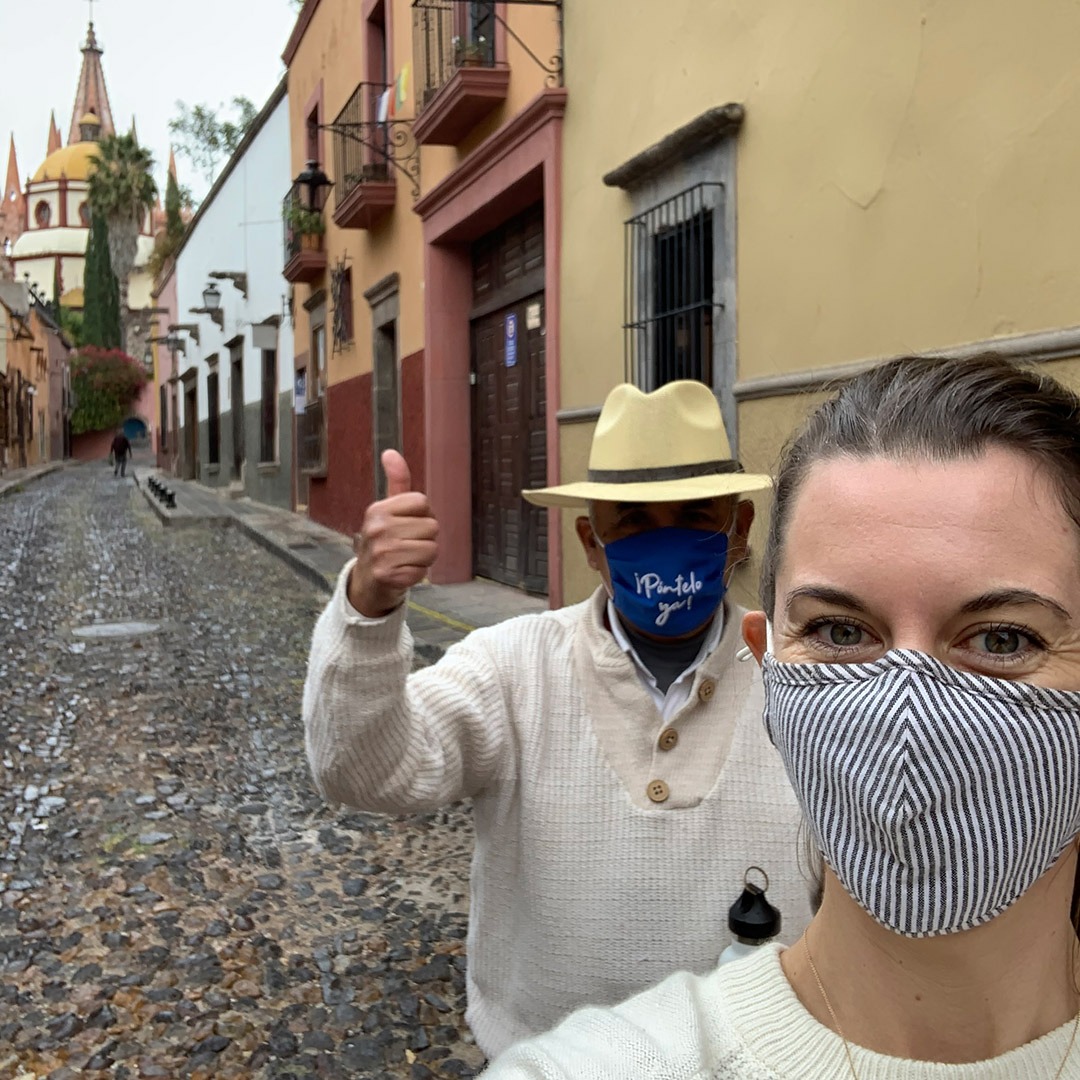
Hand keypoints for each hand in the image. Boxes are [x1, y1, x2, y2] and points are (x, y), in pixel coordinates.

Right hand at [347, 450, 438, 617]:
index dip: (423, 514)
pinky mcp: (388, 576)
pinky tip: (403, 571)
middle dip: (425, 537)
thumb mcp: (387, 509)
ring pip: (432, 549)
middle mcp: (377, 529)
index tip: (408, 524)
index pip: (422, 502)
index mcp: (377, 509)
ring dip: (424, 557)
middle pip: (431, 526)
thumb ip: (396, 481)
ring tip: (406, 558)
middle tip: (406, 545)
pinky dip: (418, 573)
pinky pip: (424, 570)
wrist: (367, 580)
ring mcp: (381, 553)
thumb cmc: (384, 541)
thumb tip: (391, 452)